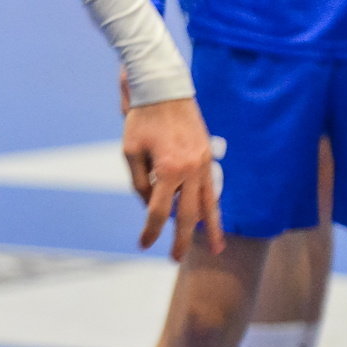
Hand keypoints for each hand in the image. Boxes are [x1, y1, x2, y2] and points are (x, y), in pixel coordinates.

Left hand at [122, 96, 223, 260]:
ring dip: (211, 228)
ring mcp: (203, 164)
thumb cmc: (141, 119)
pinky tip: (213, 220)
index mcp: (168, 170)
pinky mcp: (207, 157)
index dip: (149, 230)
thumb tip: (150, 205)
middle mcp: (190, 170)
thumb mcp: (130, 152)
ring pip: (208, 204)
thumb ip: (139, 182)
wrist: (163, 88)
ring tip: (216, 250)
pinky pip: (211, 188)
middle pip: (187, 215)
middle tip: (176, 259)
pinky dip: (212, 206)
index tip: (143, 244)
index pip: (158, 211)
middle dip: (181, 239)